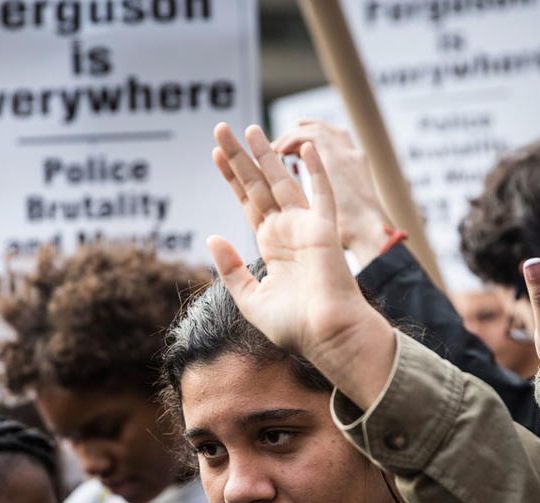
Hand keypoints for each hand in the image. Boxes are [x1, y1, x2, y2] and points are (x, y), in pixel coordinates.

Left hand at [210, 124, 393, 407]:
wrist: (327, 338)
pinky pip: (322, 195)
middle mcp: (287, 231)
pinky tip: (306, 149)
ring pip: (281, 182)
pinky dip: (316, 172)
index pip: (247, 202)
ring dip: (266, 155)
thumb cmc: (295, 327)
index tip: (216, 154)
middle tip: (221, 128)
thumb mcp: (251, 299)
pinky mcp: (325, 231)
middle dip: (239, 157)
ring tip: (249, 128)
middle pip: (258, 185)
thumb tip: (213, 236)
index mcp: (272, 246)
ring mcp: (306, 228)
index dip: (232, 177)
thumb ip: (231, 269)